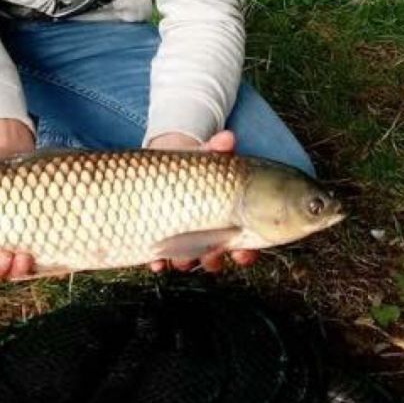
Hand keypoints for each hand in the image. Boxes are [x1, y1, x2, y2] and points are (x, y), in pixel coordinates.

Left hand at [145, 129, 259, 274]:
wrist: (160, 165)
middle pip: (216, 258)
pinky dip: (159, 263)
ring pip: (189, 262)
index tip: (243, 251)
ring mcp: (183, 242)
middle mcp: (207, 238)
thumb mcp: (206, 155)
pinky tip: (156, 262)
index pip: (245, 246)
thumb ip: (217, 148)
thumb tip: (227, 139)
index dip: (246, 253)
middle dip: (214, 261)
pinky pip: (160, 260)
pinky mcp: (158, 242)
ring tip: (182, 259)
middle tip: (212, 256)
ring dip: (186, 263)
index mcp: (227, 222)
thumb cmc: (192, 164)